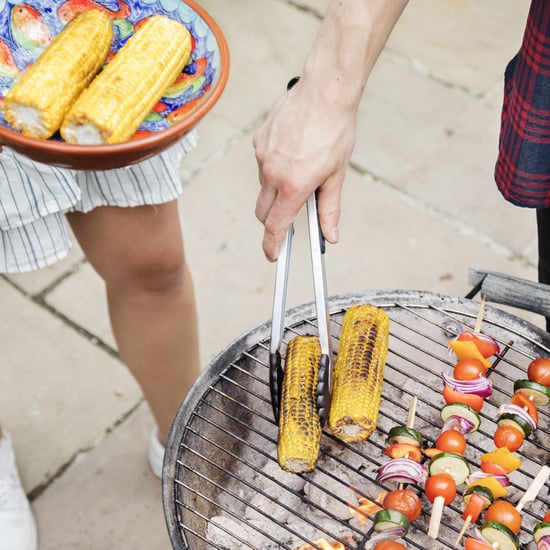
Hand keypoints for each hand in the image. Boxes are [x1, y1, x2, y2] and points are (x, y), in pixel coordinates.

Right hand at [253, 79, 355, 260]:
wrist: (325, 91)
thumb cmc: (335, 131)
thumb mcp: (336, 175)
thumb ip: (329, 209)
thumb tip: (330, 235)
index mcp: (293, 185)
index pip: (275, 226)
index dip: (272, 245)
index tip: (273, 254)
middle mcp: (272, 173)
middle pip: (263, 211)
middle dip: (272, 220)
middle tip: (289, 215)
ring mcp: (262, 156)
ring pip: (264, 186)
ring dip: (276, 188)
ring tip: (300, 169)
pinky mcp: (259, 141)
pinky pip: (262, 163)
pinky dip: (274, 166)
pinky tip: (292, 151)